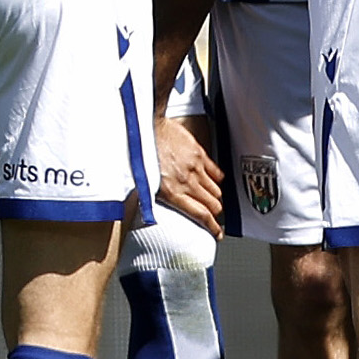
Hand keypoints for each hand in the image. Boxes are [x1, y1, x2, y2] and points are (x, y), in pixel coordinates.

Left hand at [154, 115, 223, 235]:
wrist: (146, 126)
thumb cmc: (140, 152)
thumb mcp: (142, 183)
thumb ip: (151, 199)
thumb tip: (150, 214)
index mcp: (172, 192)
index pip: (200, 215)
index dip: (212, 227)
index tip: (217, 233)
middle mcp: (187, 182)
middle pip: (212, 205)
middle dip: (215, 213)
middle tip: (214, 216)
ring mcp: (196, 168)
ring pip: (216, 190)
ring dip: (215, 197)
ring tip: (212, 199)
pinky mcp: (199, 154)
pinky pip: (216, 172)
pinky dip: (217, 179)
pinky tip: (214, 180)